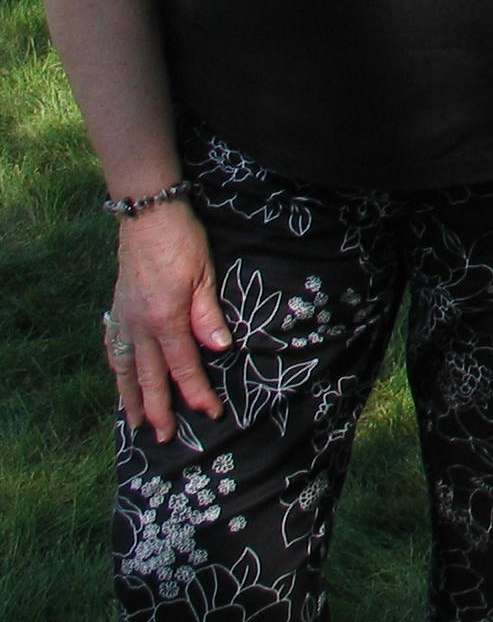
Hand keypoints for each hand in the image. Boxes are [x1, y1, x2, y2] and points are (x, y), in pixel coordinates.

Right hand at [108, 202, 229, 441]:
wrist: (148, 215)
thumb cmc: (183, 240)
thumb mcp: (205, 274)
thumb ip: (208, 314)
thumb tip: (218, 349)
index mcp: (165, 319)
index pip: (183, 367)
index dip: (197, 392)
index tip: (210, 413)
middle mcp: (139, 326)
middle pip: (149, 378)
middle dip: (158, 409)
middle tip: (163, 437)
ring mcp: (123, 319)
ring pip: (125, 369)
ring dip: (130, 398)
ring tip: (133, 424)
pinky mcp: (116, 310)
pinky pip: (114, 350)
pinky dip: (117, 371)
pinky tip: (120, 381)